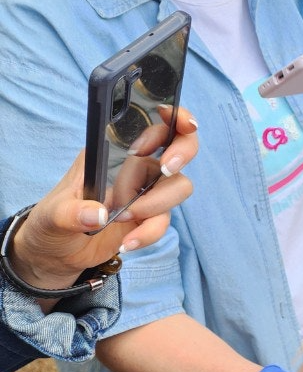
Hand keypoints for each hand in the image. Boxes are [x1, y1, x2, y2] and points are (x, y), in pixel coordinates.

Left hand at [10, 107, 198, 290]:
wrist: (56, 254)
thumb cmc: (50, 223)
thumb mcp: (51, 216)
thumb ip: (71, 213)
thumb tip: (98, 214)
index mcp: (111, 152)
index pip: (149, 125)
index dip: (173, 117)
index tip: (183, 123)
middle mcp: (134, 166)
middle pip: (180, 147)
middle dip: (180, 154)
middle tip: (166, 169)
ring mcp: (146, 191)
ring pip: (178, 186)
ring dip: (155, 205)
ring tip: (121, 221)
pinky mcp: (152, 216)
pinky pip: (165, 219)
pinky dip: (149, 233)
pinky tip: (127, 243)